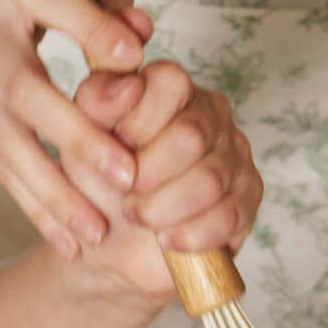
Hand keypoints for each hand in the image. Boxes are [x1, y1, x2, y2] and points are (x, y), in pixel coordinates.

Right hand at [0, 0, 153, 259]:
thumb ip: (114, 5)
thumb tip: (140, 34)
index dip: (90, 27)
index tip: (135, 57)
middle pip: (23, 88)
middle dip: (75, 138)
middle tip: (125, 179)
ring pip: (4, 137)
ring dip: (51, 191)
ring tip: (93, 231)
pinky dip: (32, 201)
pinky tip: (64, 236)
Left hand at [62, 62, 261, 303]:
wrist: (111, 244)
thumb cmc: (98, 183)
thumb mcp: (80, 140)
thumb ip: (96, 105)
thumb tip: (127, 86)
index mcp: (168, 87)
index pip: (170, 83)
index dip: (138, 124)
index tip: (115, 150)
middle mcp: (208, 110)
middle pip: (191, 136)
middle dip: (147, 175)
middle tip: (124, 195)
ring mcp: (234, 151)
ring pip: (210, 179)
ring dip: (164, 208)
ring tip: (140, 218)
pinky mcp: (248, 194)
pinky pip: (230, 214)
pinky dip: (192, 233)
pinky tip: (168, 239)